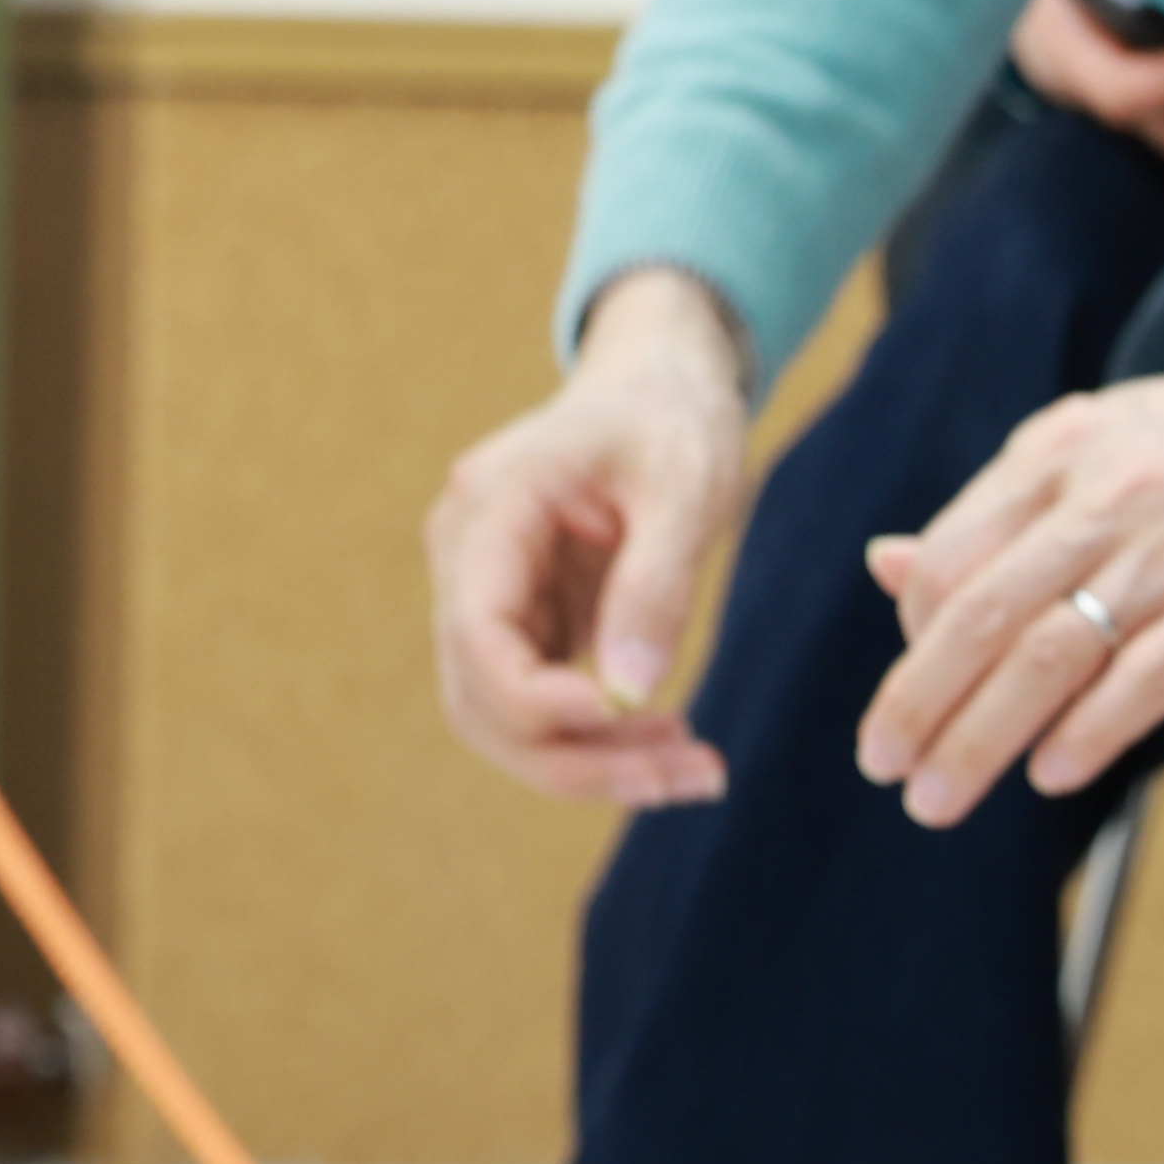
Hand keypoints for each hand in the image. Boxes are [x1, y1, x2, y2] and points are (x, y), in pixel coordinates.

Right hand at [421, 266, 754, 807]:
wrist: (663, 387)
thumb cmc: (675, 420)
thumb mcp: (687, 488)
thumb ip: (657, 583)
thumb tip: (628, 695)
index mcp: (493, 504)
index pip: (478, 632)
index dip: (539, 700)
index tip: (630, 717)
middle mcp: (468, 554)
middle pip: (481, 696)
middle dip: (577, 758)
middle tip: (692, 776)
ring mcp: (488, 592)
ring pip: (505, 718)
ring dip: (592, 764)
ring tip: (696, 770)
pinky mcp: (524, 620)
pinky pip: (541, 705)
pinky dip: (602, 740)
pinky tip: (674, 742)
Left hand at [854, 305, 1163, 819]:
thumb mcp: (1099, 447)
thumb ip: (1001, 513)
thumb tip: (889, 568)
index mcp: (1058, 454)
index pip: (950, 559)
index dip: (913, 642)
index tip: (909, 701)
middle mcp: (1105, 498)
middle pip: (980, 616)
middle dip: (918, 705)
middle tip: (886, 771)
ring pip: (1048, 656)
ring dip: (982, 738)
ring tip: (941, 795)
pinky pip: (1146, 677)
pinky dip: (1088, 732)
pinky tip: (1051, 772)